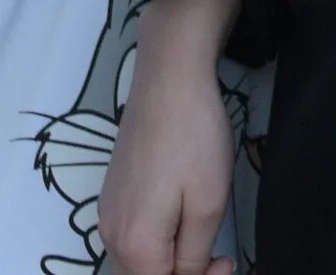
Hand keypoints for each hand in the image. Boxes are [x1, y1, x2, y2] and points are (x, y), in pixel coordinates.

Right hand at [100, 0, 245, 274]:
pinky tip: (184, 223)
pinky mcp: (113, 194)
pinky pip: (133, 239)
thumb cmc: (194, 140)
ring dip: (172, 264)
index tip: (227, 266)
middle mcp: (110, 235)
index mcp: (134, 245)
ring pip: (138, 263)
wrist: (169, 79)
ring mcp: (108, 213)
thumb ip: (193, 259)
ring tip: (208, 242)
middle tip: (222, 258)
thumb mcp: (207, 208)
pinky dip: (159, 244)